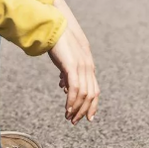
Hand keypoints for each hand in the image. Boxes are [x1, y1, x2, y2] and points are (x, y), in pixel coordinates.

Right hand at [47, 0, 99, 123]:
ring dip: (76, 109)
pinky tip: (67, 109)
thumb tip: (64, 86)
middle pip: (92, 95)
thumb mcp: (65, 60)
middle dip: (84, 111)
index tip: (87, 117)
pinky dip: (72, 101)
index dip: (92, 105)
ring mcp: (82, 66)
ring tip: (68, 117)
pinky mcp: (73, 66)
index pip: (94, 90)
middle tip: (75, 121)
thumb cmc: (58, 42)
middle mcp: (88, 67)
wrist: (54, 26)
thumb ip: (67, 73)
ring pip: (84, 95)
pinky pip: (75, 89)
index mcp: (88, 65)